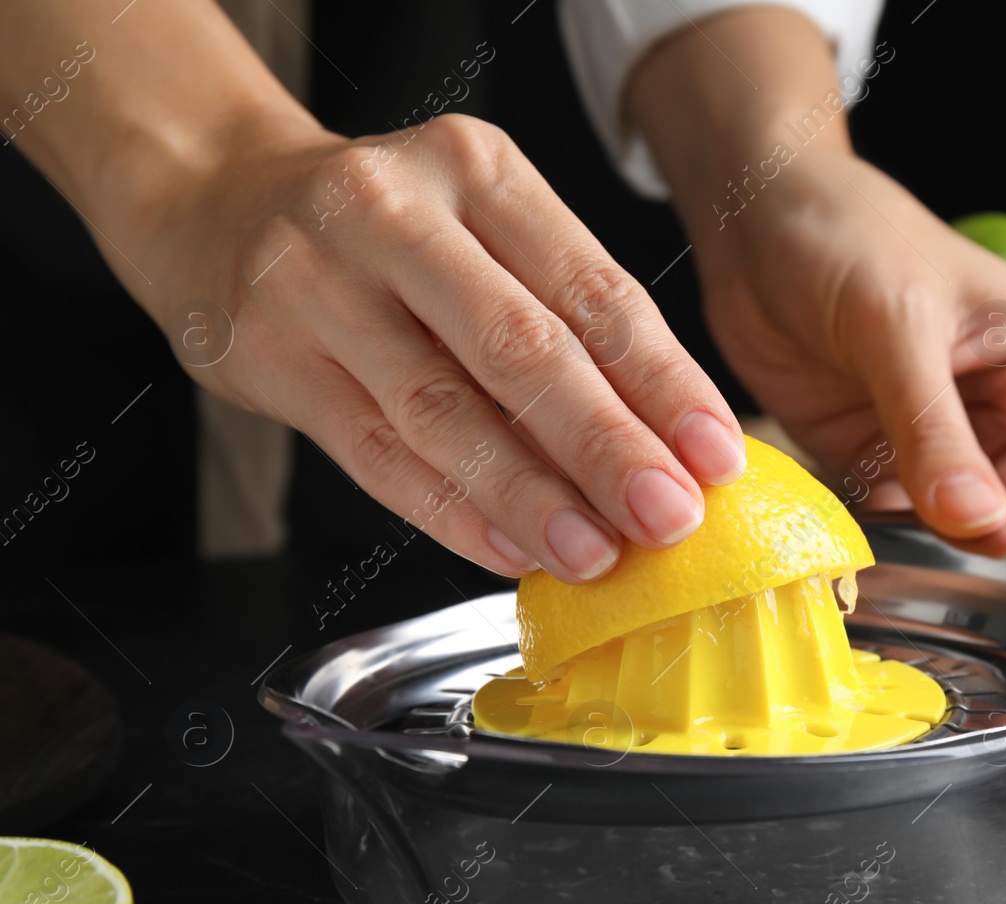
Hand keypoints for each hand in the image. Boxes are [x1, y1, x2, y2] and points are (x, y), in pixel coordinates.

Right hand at [135, 114, 746, 579]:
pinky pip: (373, 454)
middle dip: (606, 444)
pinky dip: (448, 510)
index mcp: (476, 171)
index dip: (663, 381)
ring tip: (594, 552)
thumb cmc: (384, 229)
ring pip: (441, 411)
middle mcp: (394, 215)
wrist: (213, 200)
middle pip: (520, 347)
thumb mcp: (481, 224)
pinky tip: (510, 550)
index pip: (591, 289)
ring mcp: (318, 285)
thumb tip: (665, 440)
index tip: (715, 455)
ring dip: (528, 495)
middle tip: (668, 515)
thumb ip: (561, 314)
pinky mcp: (269, 358)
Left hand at [630, 9, 1005, 562]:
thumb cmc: (850, 237)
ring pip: (964, 534)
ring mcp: (944, 446)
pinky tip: (872, 581)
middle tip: (986, 625)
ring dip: (945, 569)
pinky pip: (898, 528)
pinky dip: (888, 555)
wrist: (754, 221)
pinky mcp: (880, 465)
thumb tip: (983, 526)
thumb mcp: (899, 330)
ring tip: (924, 608)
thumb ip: (937, 431)